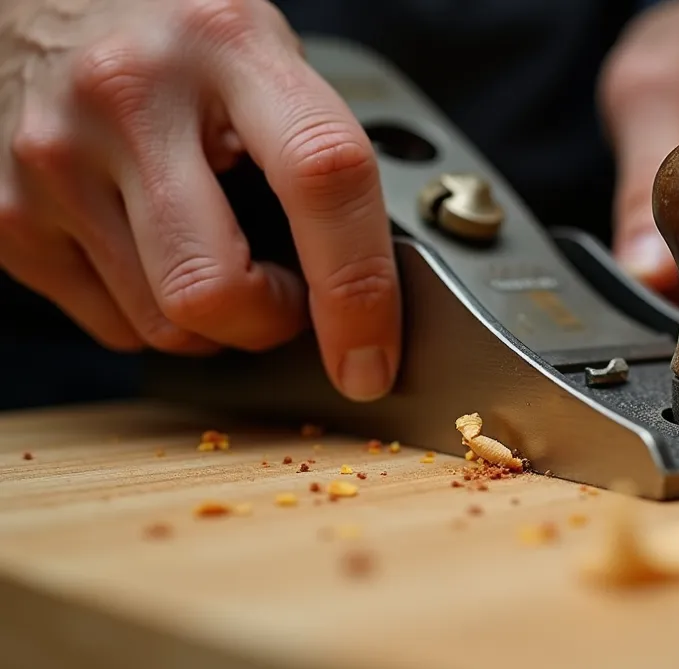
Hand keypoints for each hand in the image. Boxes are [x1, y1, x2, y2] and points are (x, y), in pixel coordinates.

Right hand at [0, 0, 399, 401]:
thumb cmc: (170, 30)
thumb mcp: (261, 50)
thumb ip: (314, 148)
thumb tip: (368, 280)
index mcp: (226, 43)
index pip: (322, 175)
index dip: (360, 286)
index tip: (372, 356)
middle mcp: (128, 96)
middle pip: (217, 288)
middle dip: (271, 324)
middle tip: (289, 296)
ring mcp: (54, 158)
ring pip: (163, 326)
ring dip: (215, 323)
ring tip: (219, 255)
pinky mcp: (4, 213)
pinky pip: (111, 326)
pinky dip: (153, 314)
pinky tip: (156, 253)